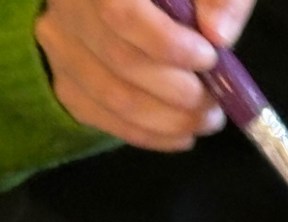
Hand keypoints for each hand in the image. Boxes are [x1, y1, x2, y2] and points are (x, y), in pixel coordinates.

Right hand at [35, 0, 255, 149]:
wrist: (140, 8)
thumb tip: (218, 35)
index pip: (123, 16)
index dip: (171, 45)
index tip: (209, 58)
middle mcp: (69, 8)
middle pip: (123, 62)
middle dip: (182, 92)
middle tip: (216, 101)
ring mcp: (60, 45)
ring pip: (113, 97)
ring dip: (170, 120)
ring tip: (208, 120)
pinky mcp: (65, 80)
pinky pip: (101, 118)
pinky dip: (149, 135)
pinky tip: (182, 135)